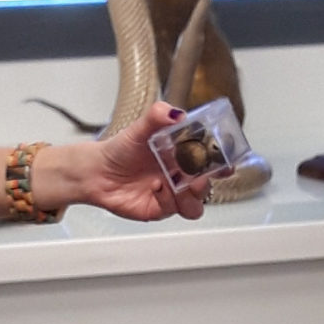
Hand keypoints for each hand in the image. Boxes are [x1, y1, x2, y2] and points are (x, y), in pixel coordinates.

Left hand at [33, 102, 210, 222]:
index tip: (226, 161)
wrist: (97, 171)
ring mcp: (172, 195)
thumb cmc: (120, 150)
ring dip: (191, 197)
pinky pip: (174, 211)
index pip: (212, 161)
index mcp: (183, 156)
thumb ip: (157, 116)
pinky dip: (168, 200)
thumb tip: (176, 113)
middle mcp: (181, 177)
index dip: (223, 163)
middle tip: (199, 177)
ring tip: (177, 185)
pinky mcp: (160, 209)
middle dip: (207, 182)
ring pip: (196, 205)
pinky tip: (157, 188)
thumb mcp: (140, 128)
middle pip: (208, 185)